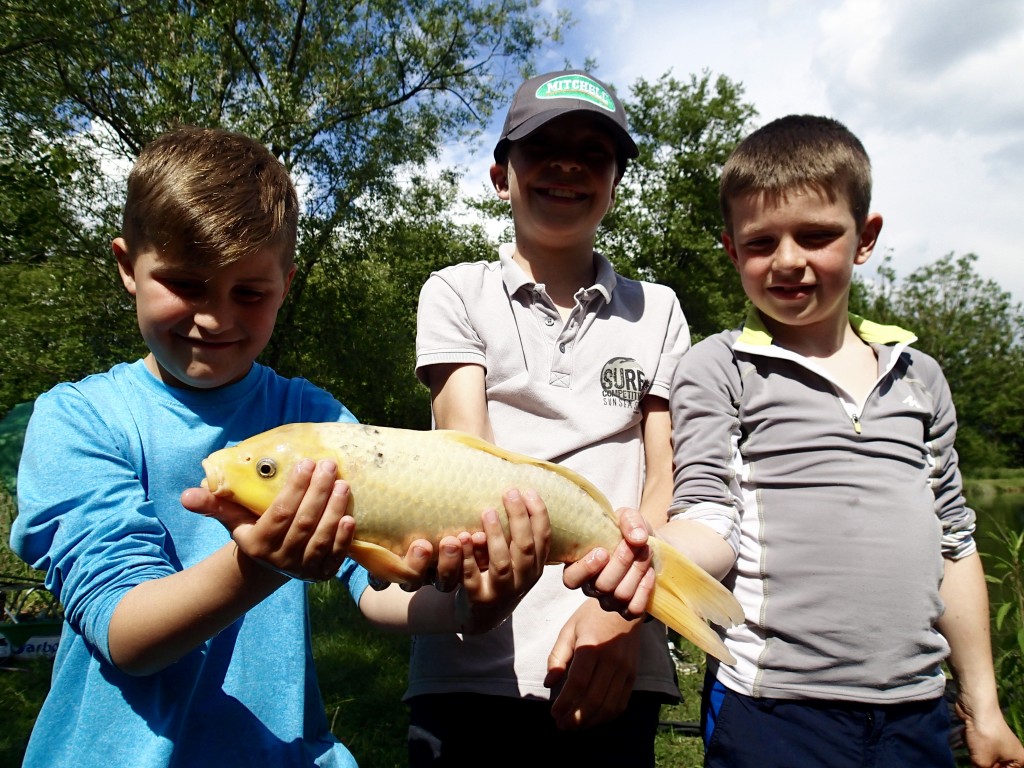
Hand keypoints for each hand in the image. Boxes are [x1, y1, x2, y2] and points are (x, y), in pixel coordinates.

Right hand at [182, 457, 354, 581]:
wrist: (269, 562)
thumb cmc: (252, 528)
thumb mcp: (232, 517)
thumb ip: (213, 504)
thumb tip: (187, 495)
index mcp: (257, 544)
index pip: (279, 514)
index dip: (295, 489)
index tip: (306, 463)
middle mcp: (280, 560)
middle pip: (303, 524)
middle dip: (318, 492)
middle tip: (329, 466)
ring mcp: (302, 570)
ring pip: (321, 539)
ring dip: (334, 510)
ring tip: (344, 484)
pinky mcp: (321, 575)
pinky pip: (335, 556)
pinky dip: (343, 538)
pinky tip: (350, 517)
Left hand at [453, 488, 550, 633]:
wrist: (481, 616)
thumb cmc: (499, 576)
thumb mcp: (517, 559)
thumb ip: (519, 535)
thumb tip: (518, 493)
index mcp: (536, 566)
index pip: (543, 538)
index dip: (539, 514)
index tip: (528, 491)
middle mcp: (523, 579)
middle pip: (525, 547)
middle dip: (519, 518)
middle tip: (510, 493)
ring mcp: (502, 591)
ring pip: (502, 563)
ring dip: (496, 536)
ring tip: (487, 512)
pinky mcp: (479, 599)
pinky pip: (472, 577)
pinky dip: (467, 557)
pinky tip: (462, 538)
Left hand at [545, 600, 642, 728]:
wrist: (623, 609)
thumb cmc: (591, 618)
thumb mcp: (568, 630)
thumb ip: (557, 657)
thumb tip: (549, 683)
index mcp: (591, 646)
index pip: (578, 683)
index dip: (565, 702)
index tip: (554, 713)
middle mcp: (611, 660)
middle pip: (594, 698)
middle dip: (576, 718)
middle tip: (562, 725)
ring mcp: (625, 669)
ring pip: (609, 705)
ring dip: (591, 721)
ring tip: (575, 726)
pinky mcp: (633, 675)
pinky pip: (621, 703)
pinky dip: (607, 716)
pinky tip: (594, 719)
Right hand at [562, 507, 655, 619]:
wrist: (649, 546)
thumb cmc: (628, 532)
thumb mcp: (627, 517)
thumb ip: (629, 521)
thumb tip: (637, 538)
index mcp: (579, 566)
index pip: (571, 579)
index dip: (585, 569)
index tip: (602, 551)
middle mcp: (591, 588)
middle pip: (602, 585)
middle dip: (622, 562)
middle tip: (637, 543)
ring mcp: (609, 602)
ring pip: (620, 595)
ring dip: (637, 571)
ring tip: (647, 551)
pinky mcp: (628, 611)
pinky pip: (634, 608)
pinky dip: (645, 589)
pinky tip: (649, 571)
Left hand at [956, 697, 1023, 767]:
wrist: (976, 708)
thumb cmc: (985, 736)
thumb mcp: (983, 762)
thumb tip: (977, 767)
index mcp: (1019, 761)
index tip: (984, 763)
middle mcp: (1011, 753)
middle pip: (994, 767)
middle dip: (982, 763)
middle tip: (979, 755)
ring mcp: (998, 743)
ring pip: (983, 759)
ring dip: (974, 754)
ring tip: (974, 744)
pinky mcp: (985, 736)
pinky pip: (977, 748)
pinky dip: (971, 745)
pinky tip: (969, 736)